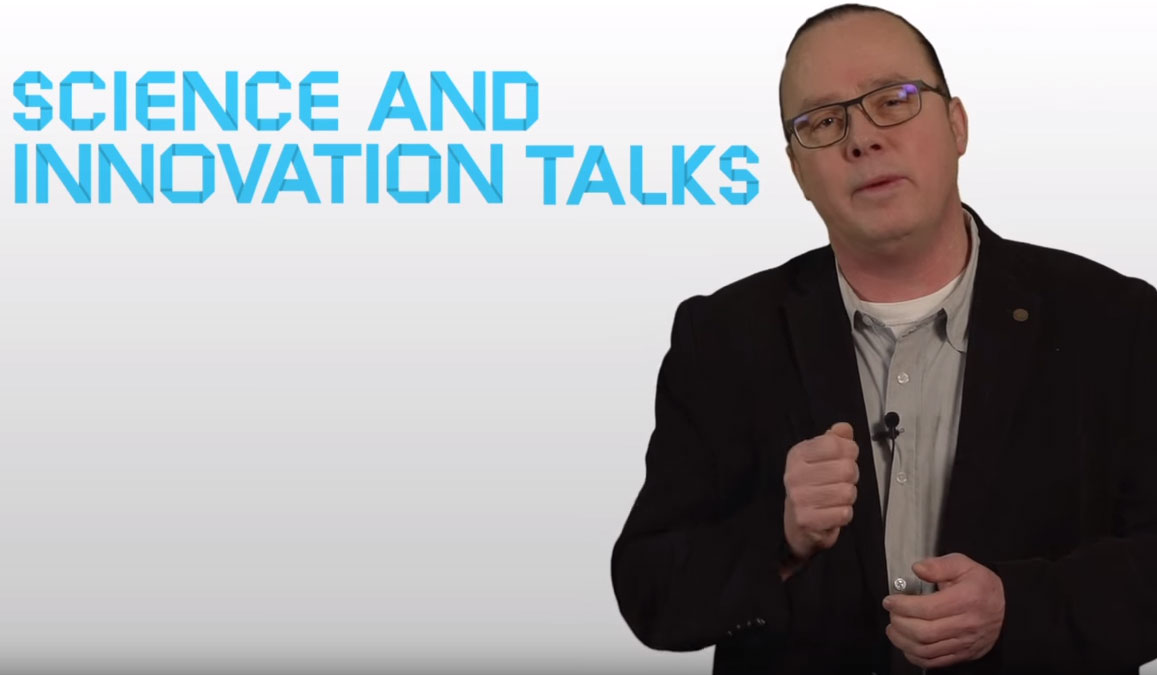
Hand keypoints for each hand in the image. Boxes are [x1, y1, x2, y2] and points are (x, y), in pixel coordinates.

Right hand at [782, 421, 858, 563]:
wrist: (797, 524)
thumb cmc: (812, 487)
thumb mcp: (820, 458)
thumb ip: (835, 440)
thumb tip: (844, 428)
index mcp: (798, 454)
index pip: (835, 444)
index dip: (849, 451)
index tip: (845, 458)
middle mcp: (794, 474)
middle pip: (847, 468)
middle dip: (852, 477)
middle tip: (842, 482)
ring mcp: (799, 498)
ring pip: (847, 492)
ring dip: (848, 497)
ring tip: (836, 498)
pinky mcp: (806, 520)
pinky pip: (844, 513)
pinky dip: (844, 514)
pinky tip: (833, 511)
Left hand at [882, 552, 1004, 668]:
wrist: (1007, 609)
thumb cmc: (982, 586)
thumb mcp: (964, 565)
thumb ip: (939, 565)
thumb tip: (918, 568)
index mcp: (967, 599)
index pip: (928, 608)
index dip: (903, 605)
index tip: (890, 600)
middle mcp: (966, 624)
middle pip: (924, 632)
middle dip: (900, 623)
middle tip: (891, 614)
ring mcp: (965, 642)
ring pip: (927, 649)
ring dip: (903, 641)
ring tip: (893, 629)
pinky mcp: (963, 654)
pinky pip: (935, 661)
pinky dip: (915, 656)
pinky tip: (906, 645)